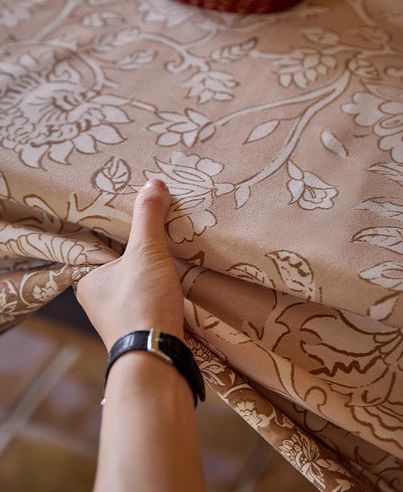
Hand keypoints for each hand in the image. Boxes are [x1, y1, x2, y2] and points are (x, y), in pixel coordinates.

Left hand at [76, 179, 183, 349]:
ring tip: (172, 250)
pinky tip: (175, 280)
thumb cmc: (142, 304)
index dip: (120, 229)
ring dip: (153, 271)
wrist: (158, 357)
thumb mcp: (146, 252)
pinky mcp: (141, 327)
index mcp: (88, 279)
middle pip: (122, 263)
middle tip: (161, 228)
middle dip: (141, 251)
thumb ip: (148, 216)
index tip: (138, 214)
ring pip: (137, 282)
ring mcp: (119, 315)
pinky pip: (150, 297)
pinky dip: (161, 287)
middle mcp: (99, 299)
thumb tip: (154, 183)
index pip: (101, 244)